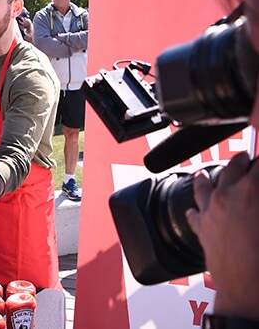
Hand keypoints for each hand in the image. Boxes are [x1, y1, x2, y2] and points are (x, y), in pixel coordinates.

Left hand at [188, 152, 258, 316]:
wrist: (246, 289)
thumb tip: (258, 194)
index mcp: (250, 191)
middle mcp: (226, 196)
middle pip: (233, 167)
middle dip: (243, 161)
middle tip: (248, 158)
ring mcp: (210, 210)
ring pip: (203, 183)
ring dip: (209, 176)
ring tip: (209, 172)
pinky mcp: (201, 228)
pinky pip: (194, 212)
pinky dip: (196, 208)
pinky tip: (197, 209)